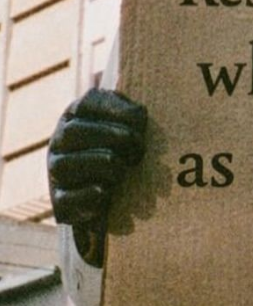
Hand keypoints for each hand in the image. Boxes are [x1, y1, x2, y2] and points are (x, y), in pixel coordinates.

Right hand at [48, 89, 146, 266]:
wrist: (108, 197)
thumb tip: (140, 113)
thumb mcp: (127, 126)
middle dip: (109, 137)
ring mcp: (56, 172)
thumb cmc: (123, 152)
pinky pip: (66, 199)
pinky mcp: (60, 203)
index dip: (115, 109)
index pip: (87, 102)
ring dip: (101, 165)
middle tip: (137, 148)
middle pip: (73, 133)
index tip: (141, 120)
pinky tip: (105, 192)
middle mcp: (60, 142)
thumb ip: (132, 113)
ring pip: (66, 165)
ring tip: (123, 169)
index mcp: (77, 116)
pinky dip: (87, 195)